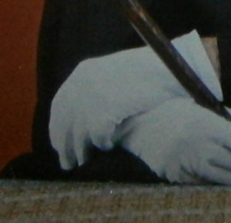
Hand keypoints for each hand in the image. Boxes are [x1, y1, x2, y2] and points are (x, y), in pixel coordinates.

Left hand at [49, 30, 217, 169]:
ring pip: (79, 134)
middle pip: (64, 122)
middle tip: (69, 164)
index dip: (58, 128)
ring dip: (81, 150)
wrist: (171, 65)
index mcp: (83, 71)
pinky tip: (108, 146)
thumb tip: (81, 116)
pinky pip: (98, 136)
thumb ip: (98, 88)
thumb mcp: (116, 73)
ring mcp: (94, 95)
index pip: (60, 105)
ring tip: (85, 161)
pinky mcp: (107, 109)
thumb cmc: (148, 71)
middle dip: (65, 145)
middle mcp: (83, 82)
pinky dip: (102, 143)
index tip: (59, 145)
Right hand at [116, 97, 230, 184]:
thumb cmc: (180, 112)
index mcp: (207, 123)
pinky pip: (209, 187)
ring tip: (226, 161)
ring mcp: (186, 165)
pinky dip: (215, 180)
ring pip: (227, 181)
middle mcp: (197, 145)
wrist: (140, 123)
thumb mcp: (210, 108)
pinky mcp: (178, 179)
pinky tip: (207, 166)